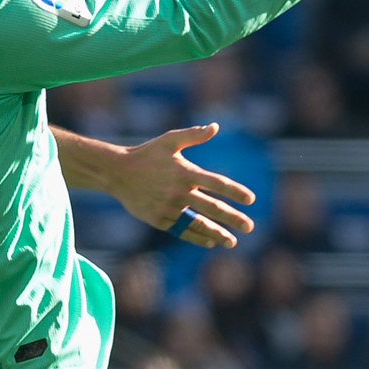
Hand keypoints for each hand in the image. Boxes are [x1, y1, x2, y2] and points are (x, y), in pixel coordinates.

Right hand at [107, 125, 256, 248]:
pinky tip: (210, 242)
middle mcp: (179, 192)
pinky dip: (197, 237)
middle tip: (249, 226)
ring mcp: (168, 208)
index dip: (235, 191)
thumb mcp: (169, 140)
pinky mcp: (158, 219)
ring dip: (217, 233)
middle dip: (233, 218)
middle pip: (211, 208)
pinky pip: (181, 230)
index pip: (216, 183)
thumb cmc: (146, 154)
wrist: (117, 172)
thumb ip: (193, 135)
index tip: (251, 200)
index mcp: (185, 172)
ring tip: (232, 241)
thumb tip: (215, 126)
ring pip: (198, 223)